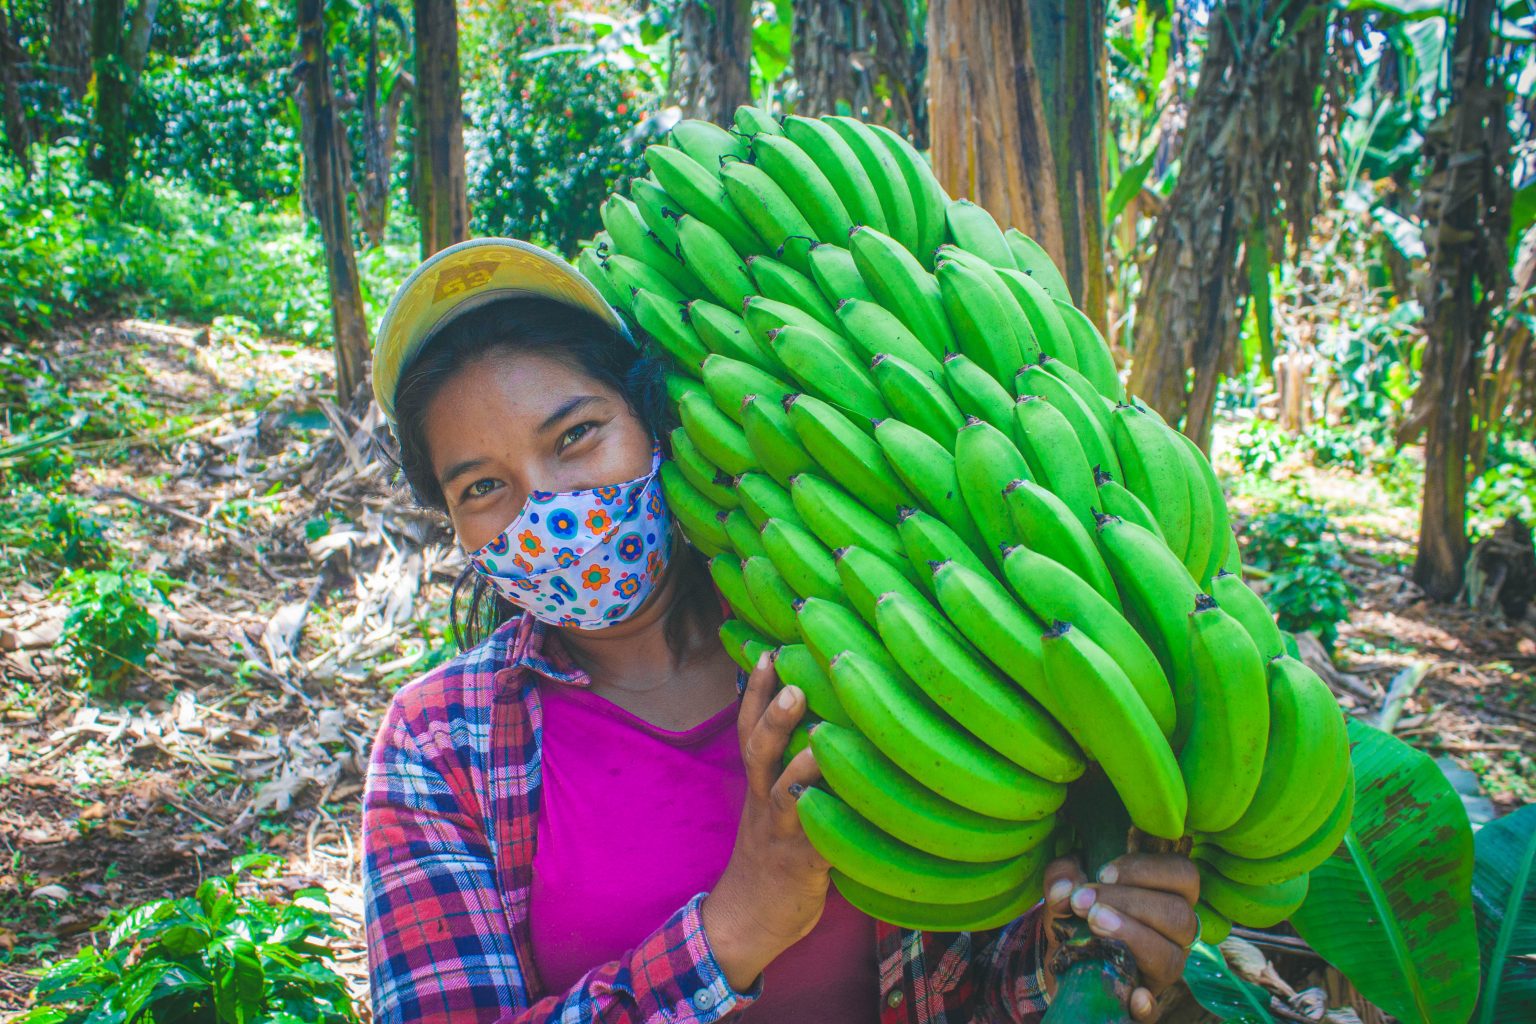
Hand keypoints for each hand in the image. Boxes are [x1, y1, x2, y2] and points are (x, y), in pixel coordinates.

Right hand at [702, 652, 828, 991]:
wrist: (749, 920)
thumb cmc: (775, 854)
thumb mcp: (777, 805)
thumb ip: (797, 769)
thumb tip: (834, 721)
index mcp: (759, 784)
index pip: (750, 727)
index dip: (755, 690)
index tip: (767, 648)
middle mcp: (764, 800)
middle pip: (758, 749)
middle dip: (772, 713)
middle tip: (791, 678)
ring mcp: (781, 831)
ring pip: (786, 791)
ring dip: (803, 762)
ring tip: (822, 737)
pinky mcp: (802, 864)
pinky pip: (819, 839)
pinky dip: (835, 822)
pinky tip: (858, 806)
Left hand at [1040, 853, 1200, 1022]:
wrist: (1063, 954)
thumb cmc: (1079, 908)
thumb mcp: (1069, 883)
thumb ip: (1063, 875)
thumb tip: (1065, 890)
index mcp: (1169, 893)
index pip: (1183, 874)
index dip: (1147, 871)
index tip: (1103, 873)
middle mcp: (1176, 932)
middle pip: (1178, 915)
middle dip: (1129, 903)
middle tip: (1086, 903)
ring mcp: (1164, 968)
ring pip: (1170, 957)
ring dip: (1132, 938)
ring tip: (1093, 924)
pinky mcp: (1144, 1002)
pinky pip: (1154, 1010)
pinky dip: (1145, 1005)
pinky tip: (1132, 995)